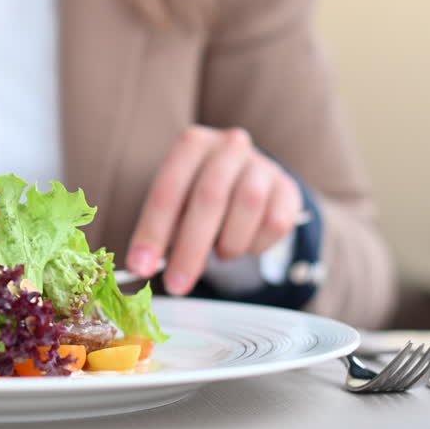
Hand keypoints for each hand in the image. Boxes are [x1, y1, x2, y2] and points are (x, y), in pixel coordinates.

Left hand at [126, 126, 302, 295]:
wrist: (246, 178)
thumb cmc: (199, 194)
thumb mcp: (176, 203)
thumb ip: (162, 229)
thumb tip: (143, 265)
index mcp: (192, 144)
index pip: (168, 189)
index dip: (153, 231)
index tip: (141, 267)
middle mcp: (229, 146)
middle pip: (209, 197)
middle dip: (190, 248)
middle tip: (176, 285)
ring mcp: (263, 164)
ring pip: (247, 205)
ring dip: (228, 243)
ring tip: (220, 253)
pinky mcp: (288, 188)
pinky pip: (275, 223)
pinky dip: (255, 245)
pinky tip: (245, 243)